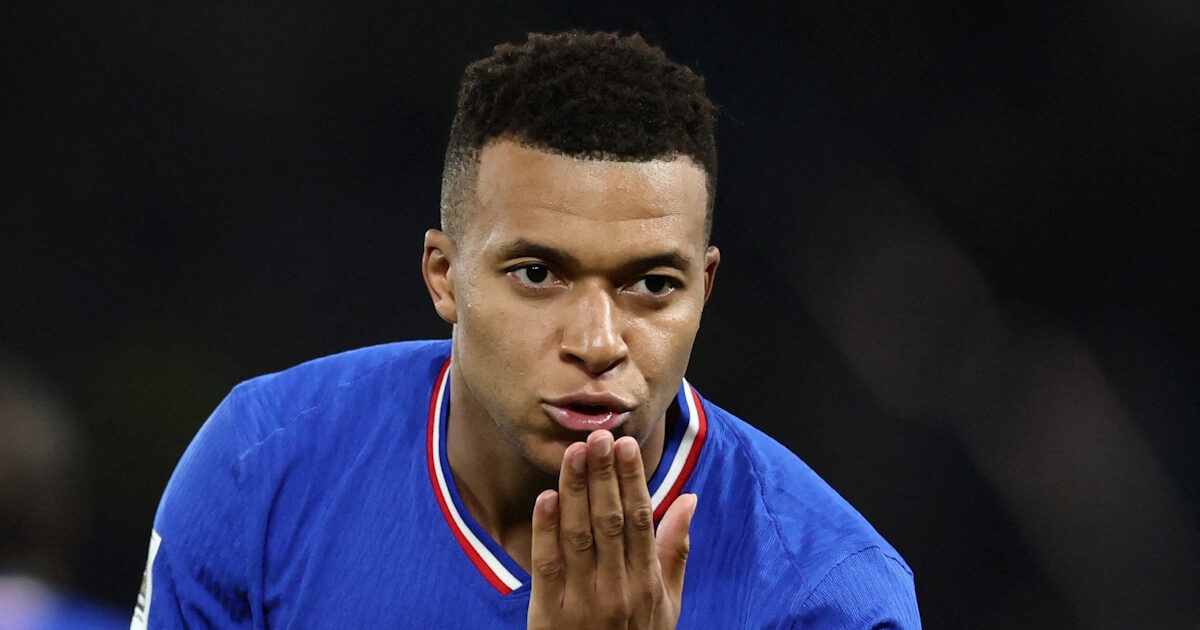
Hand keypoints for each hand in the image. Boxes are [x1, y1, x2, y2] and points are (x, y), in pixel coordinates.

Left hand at [528, 430, 696, 629]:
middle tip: (598, 436)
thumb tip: (690, 499)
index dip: (632, 480)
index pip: (640, 520)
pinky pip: (548, 565)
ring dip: (576, 491)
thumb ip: (676, 550)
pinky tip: (547, 498)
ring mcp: (584, 601)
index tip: (625, 445)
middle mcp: (619, 589)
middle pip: (610, 521)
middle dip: (604, 476)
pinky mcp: (550, 615)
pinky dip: (546, 530)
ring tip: (574, 453)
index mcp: (648, 582)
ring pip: (579, 536)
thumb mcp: (668, 603)